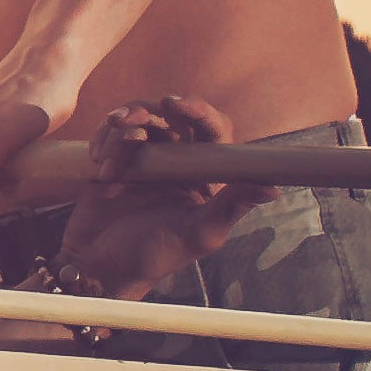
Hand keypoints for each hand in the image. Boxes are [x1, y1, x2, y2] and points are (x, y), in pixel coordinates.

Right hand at [45, 96, 263, 302]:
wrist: (100, 265)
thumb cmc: (154, 255)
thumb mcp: (198, 234)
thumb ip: (230, 207)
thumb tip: (273, 189)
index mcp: (204, 175)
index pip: (210, 128)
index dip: (196, 110)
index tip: (174, 104)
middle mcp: (177, 162)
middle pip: (169, 115)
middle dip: (146, 111)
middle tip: (124, 119)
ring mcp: (145, 158)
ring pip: (137, 120)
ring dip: (119, 131)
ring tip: (106, 158)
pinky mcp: (116, 160)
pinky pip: (111, 134)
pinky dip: (102, 140)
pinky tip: (97, 163)